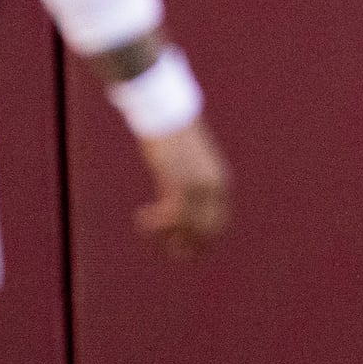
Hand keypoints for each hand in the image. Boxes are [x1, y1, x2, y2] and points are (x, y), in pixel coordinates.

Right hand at [135, 119, 228, 257]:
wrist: (166, 112)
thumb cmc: (172, 137)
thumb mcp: (184, 166)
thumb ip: (185, 187)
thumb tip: (176, 208)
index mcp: (220, 183)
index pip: (218, 223)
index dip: (202, 240)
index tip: (182, 247)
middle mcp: (215, 188)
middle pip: (207, 232)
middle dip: (188, 245)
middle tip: (171, 251)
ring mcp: (200, 187)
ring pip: (188, 228)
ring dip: (166, 235)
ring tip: (146, 229)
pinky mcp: (181, 184)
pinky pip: (172, 217)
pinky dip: (156, 224)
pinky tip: (141, 219)